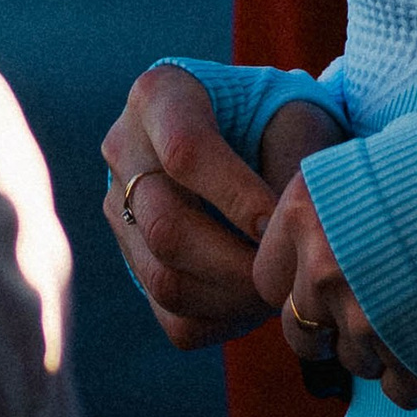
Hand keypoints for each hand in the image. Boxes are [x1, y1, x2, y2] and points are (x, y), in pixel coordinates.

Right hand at [101, 72, 349, 348]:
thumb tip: (288, 233)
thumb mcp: (295, 116)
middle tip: (284, 273)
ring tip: (278, 289)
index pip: (185, 152)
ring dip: (232, 297)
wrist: (257, 136)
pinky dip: (223, 321)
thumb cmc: (280, 120)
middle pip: (165, 226)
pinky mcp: (133, 262)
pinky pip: (172, 317)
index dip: (235, 196)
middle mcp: (125, 150)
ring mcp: (120, 211)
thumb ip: (295, 162)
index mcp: (160, 95)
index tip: (279, 223)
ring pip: (165, 280)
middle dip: (235, 262)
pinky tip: (258, 300)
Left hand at [254, 161, 416, 409]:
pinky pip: (398, 390)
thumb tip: (310, 255)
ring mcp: (364, 319)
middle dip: (333, 327)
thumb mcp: (373, 166)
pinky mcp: (411, 361)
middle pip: (299, 333)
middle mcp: (320, 266)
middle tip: (378, 303)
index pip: (266, 280)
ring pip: (353, 362)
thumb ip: (331, 214)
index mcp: (303, 209)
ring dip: (384, 344)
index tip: (332, 278)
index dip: (298, 285)